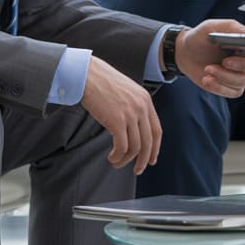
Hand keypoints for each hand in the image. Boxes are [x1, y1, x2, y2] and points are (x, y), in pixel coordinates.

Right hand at [80, 56, 161, 173]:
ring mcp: (130, 114)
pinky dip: (117, 156)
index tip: (152, 159)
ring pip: (135, 147)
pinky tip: (111, 157)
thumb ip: (134, 107)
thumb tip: (133, 129)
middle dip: (144, 159)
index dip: (155, 147)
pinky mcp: (117, 120)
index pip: (157, 130)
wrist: (87, 74)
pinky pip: (122, 146)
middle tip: (138, 170)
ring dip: (126, 160)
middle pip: (149, 141)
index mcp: (146, 101)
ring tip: (116, 163)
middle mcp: (142, 107)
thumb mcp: (126, 92)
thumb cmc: (102, 83)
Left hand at [175, 20, 244, 97]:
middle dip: (235, 70)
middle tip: (219, 64)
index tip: (229, 58)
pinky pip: (233, 93)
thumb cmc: (201, 38)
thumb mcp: (212, 27)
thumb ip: (230, 28)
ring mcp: (240, 75)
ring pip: (241, 83)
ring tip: (207, 69)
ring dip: (222, 77)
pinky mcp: (230, 86)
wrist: (186, 53)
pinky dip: (219, 87)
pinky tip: (207, 79)